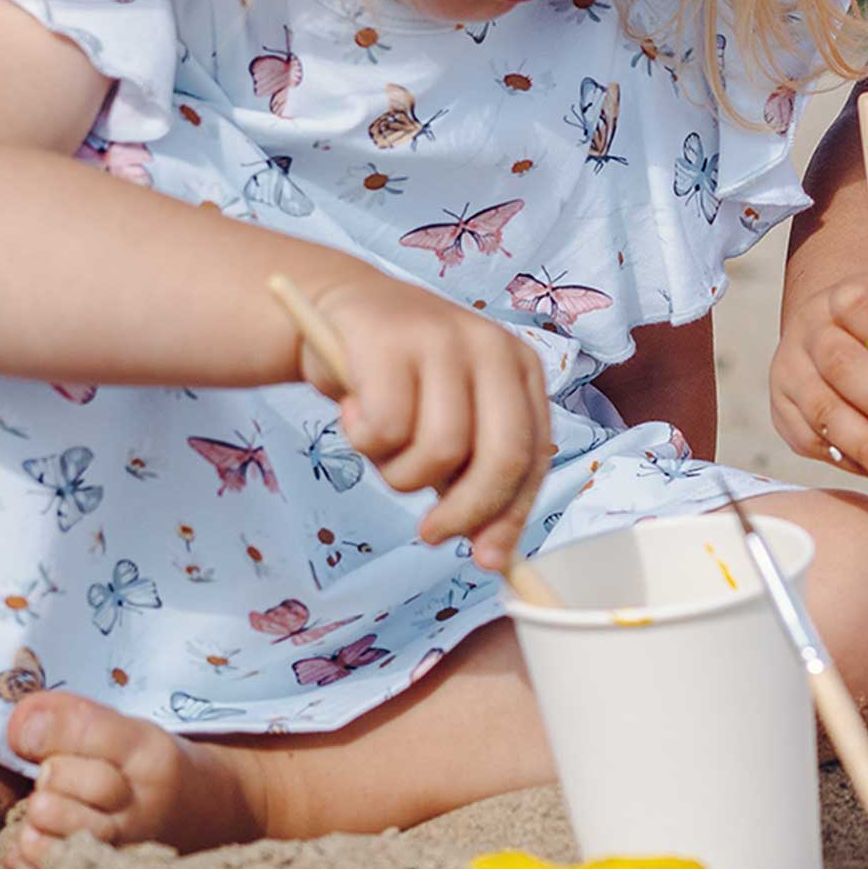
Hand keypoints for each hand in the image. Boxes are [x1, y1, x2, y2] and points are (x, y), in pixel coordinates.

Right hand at [297, 274, 550, 572]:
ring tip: (378, 443)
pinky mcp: (391, 339)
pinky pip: (386, 429)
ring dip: (398, 471)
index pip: (533, 457)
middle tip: (430, 534)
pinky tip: (352, 408)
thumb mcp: (448, 420)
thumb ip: (473, 473)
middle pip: (502, 456)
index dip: (511, 515)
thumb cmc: (397, 378)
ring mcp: (442, 338)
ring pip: (440, 450)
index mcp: (519, 367)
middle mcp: (491, 346)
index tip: (487, 559)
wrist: (334, 309)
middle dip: (467, 511)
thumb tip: (493, 556)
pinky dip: (362, 437)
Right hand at [771, 274, 867, 482]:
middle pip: (838, 363)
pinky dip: (845, 458)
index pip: (861, 308)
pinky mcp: (781, 408)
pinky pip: (808, 439)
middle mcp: (808, 330)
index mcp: (843, 299)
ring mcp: (787, 370)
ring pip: (820, 409)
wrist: (838, 343)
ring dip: (863, 443)